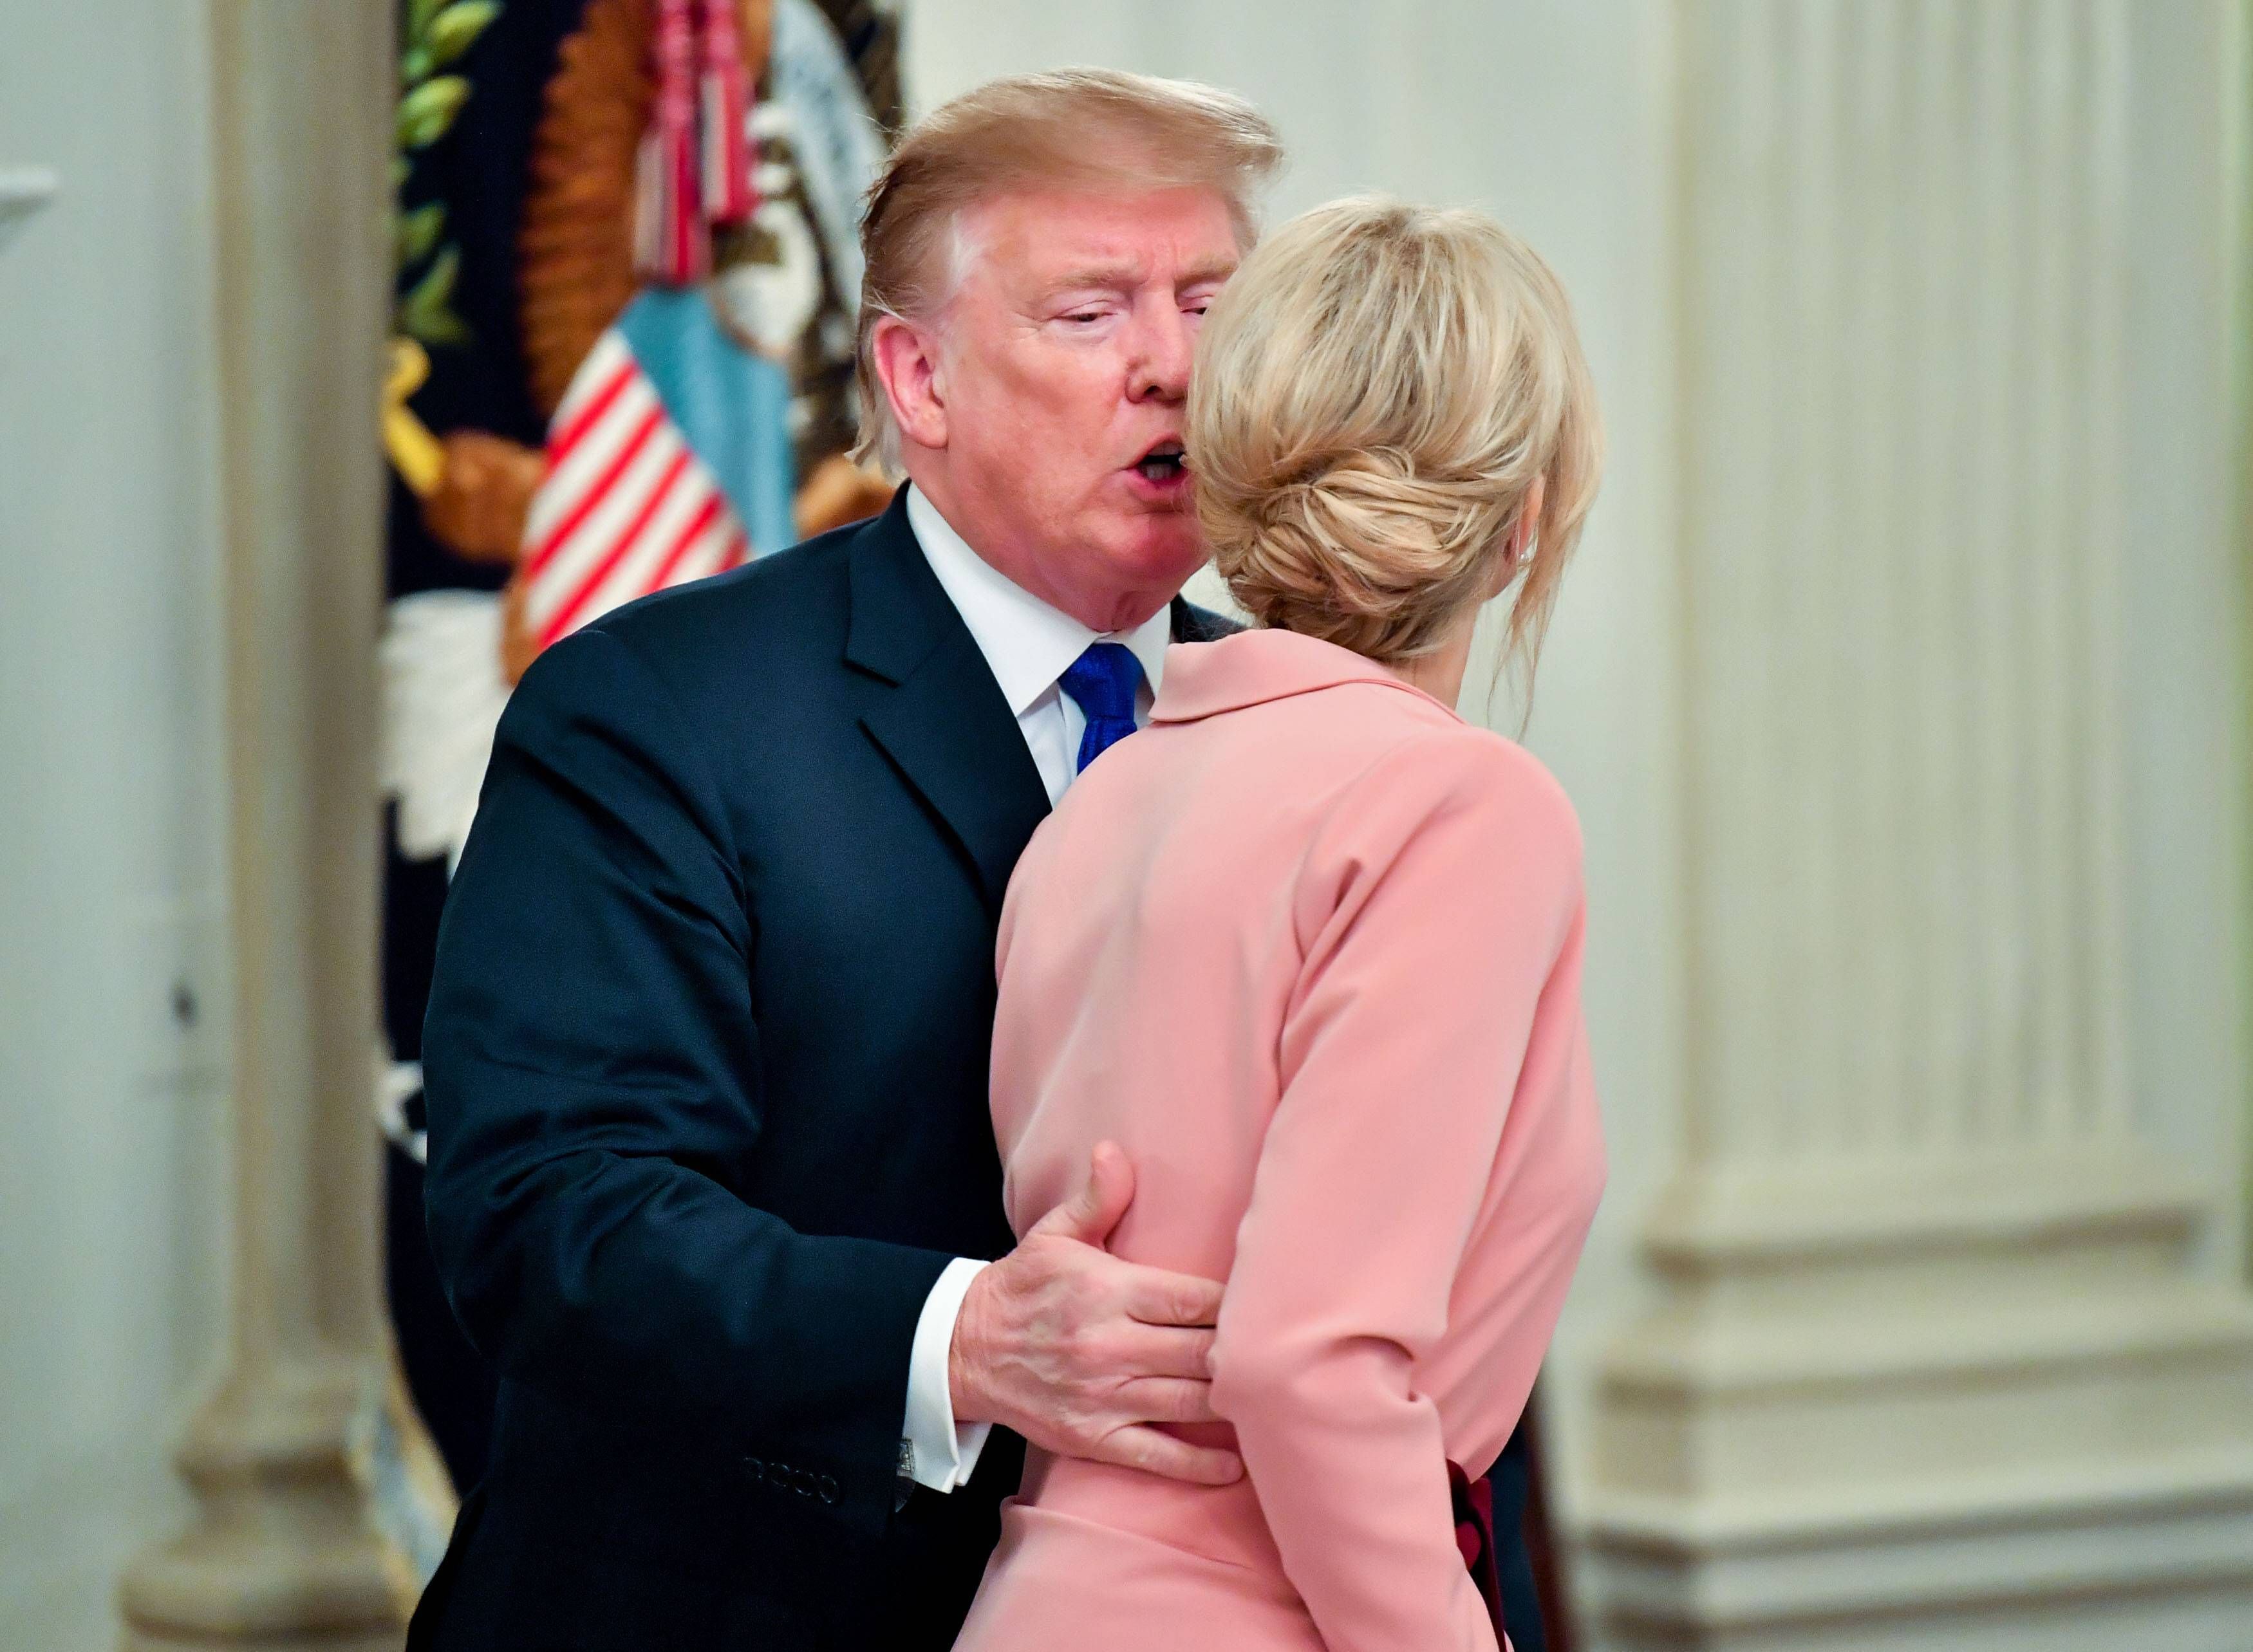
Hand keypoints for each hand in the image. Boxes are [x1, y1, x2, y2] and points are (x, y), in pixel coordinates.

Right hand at [950, 1142, 1241, 1485]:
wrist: (961, 1350)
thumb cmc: (1022, 1287)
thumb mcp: (1053, 1235)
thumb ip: (1096, 1198)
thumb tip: (1114, 1150)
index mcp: (1108, 1291)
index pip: (1193, 1299)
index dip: (1238, 1304)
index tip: (1269, 1303)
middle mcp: (1110, 1345)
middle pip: (1203, 1352)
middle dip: (1245, 1353)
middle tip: (1282, 1350)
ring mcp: (1103, 1396)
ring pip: (1190, 1401)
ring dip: (1235, 1401)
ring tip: (1273, 1396)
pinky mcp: (1093, 1437)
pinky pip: (1158, 1456)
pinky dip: (1201, 1464)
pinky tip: (1236, 1462)